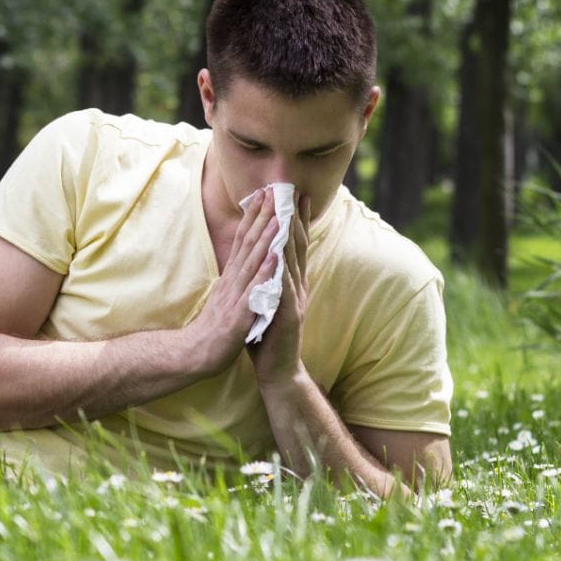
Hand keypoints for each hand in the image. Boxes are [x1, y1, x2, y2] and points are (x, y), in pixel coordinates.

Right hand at [182, 189, 282, 377]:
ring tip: (278, 216)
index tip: (263, 194)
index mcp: (231, 277)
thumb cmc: (213, 326)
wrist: (196, 354)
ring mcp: (235, 296)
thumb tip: (240, 258)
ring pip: (251, 262)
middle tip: (272, 191)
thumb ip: (234, 277)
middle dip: (261, 217)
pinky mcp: (238, 314)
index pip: (242, 240)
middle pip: (247, 243)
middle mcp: (232, 280)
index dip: (253, 217)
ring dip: (265, 238)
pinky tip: (275, 258)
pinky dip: (264, 273)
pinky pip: (254, 291)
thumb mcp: (224, 295)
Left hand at [248, 194, 311, 388]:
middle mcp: (297, 286)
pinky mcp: (288, 315)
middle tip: (293, 190)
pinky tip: (278, 254)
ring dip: (289, 235)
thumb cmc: (269, 334)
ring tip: (286, 210)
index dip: (293, 218)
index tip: (290, 193)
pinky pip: (284, 288)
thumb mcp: (267, 299)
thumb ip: (268, 278)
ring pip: (292, 261)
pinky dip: (281, 269)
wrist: (278, 370)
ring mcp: (295, 300)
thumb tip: (263, 254)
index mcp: (291, 281)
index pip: (293, 244)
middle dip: (295, 217)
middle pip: (297, 245)